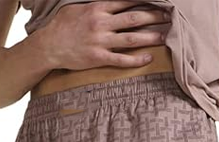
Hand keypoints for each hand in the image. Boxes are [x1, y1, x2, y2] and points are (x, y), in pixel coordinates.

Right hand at [38, 0, 170, 70]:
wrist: (49, 46)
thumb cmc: (62, 26)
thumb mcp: (78, 7)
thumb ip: (96, 5)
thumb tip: (111, 2)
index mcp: (98, 8)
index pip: (126, 1)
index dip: (144, 0)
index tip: (158, 0)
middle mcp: (101, 23)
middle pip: (134, 18)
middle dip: (154, 16)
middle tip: (169, 17)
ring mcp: (101, 41)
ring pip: (131, 38)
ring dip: (150, 37)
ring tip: (164, 37)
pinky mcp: (98, 58)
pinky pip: (121, 59)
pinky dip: (136, 59)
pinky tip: (148, 58)